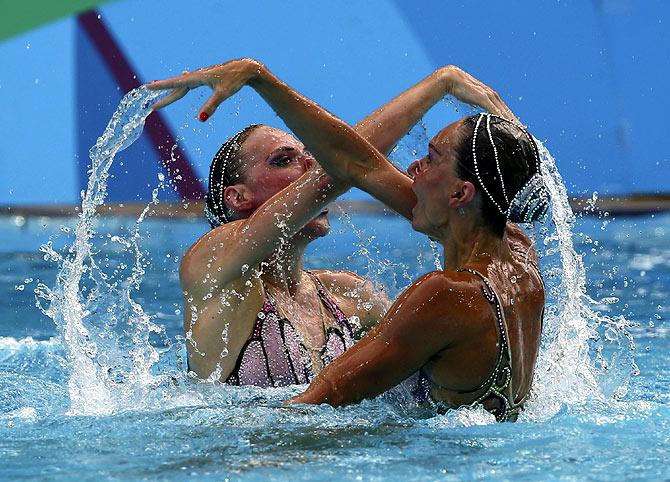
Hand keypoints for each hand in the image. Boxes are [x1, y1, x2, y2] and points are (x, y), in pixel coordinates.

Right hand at [147, 58, 263, 120]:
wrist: (246, 69)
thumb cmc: (235, 80)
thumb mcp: (222, 94)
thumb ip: (211, 106)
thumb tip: (200, 120)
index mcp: (197, 78)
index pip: (175, 84)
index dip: (161, 87)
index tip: (147, 87)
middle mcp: (197, 75)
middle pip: (176, 86)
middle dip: (163, 93)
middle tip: (150, 100)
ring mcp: (202, 76)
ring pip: (183, 83)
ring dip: (171, 87)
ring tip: (158, 88)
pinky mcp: (208, 77)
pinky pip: (191, 81)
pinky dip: (183, 84)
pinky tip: (183, 78)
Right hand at [440, 65, 520, 124]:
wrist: (452, 79)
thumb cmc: (460, 89)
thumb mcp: (471, 98)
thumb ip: (477, 103)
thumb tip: (476, 111)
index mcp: (491, 96)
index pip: (504, 110)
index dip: (511, 118)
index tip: (518, 127)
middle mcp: (493, 96)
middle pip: (507, 111)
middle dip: (516, 122)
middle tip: (524, 131)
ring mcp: (489, 97)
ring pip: (504, 111)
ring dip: (512, 121)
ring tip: (519, 129)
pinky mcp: (483, 98)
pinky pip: (494, 110)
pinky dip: (501, 117)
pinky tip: (506, 124)